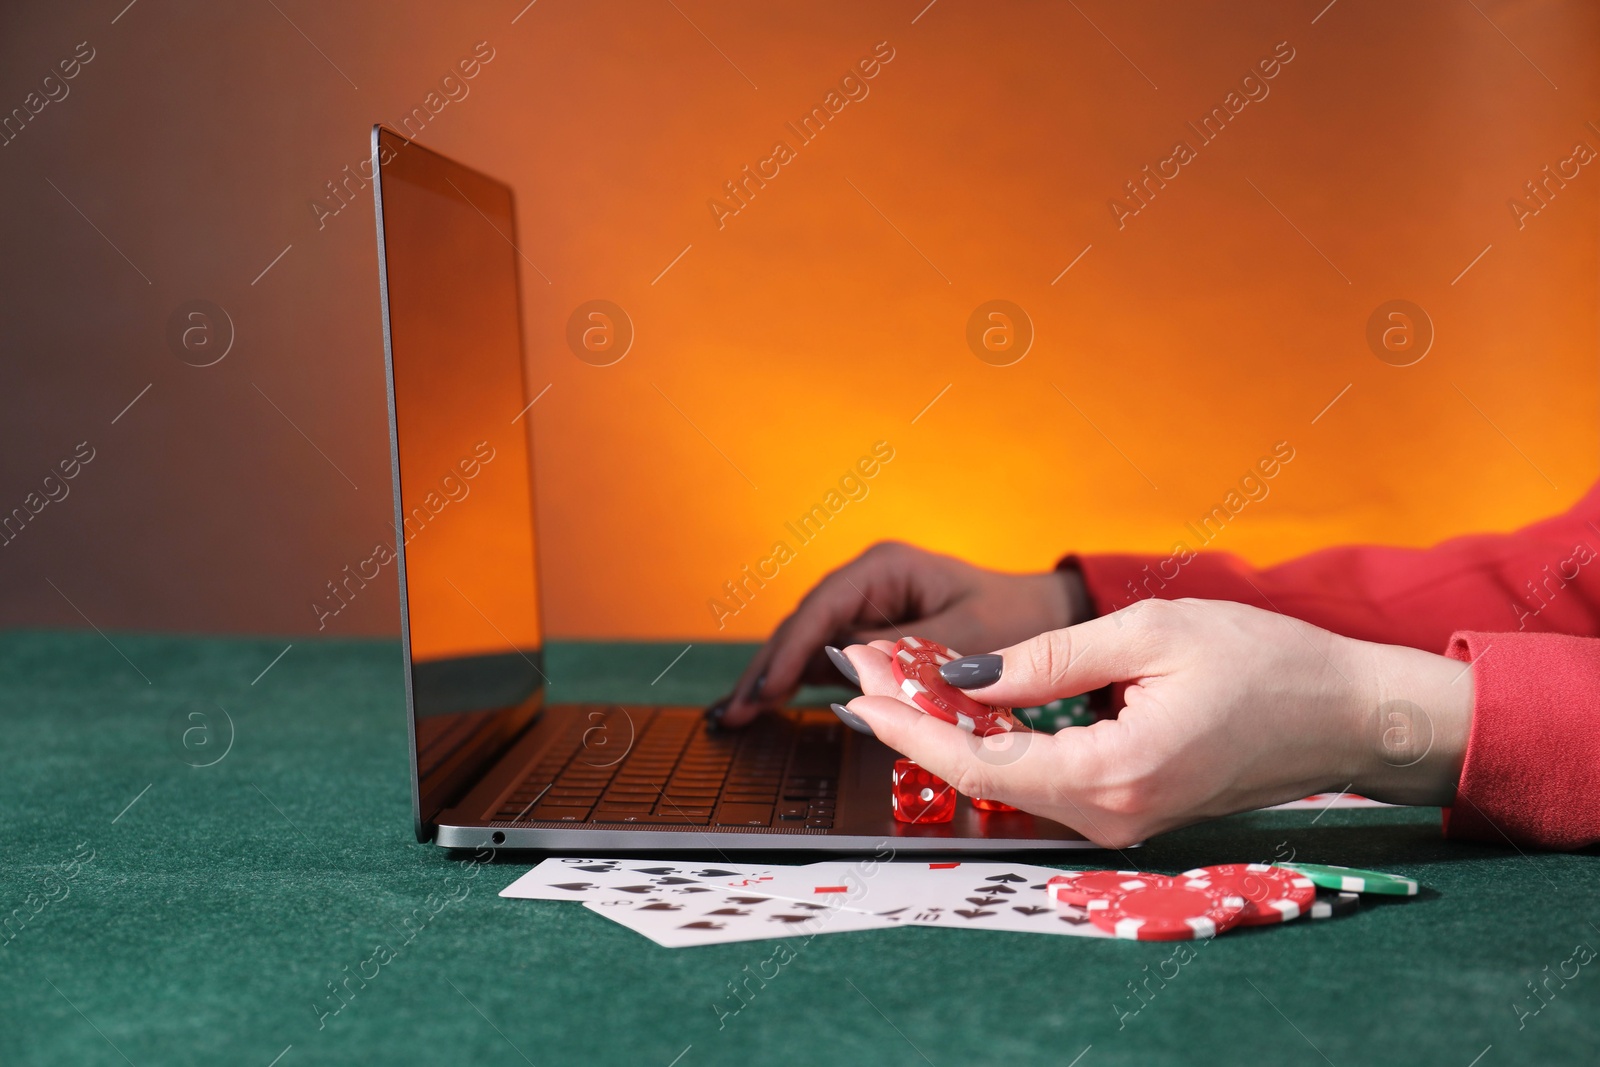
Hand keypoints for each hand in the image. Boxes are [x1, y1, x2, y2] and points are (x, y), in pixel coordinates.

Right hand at [712, 541, 1088, 726]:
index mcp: (885, 568)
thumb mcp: (968, 636)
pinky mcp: (873, 635)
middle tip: (734, 713)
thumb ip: (909, 655)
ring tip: (739, 715)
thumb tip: (849, 669)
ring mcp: (867, 608)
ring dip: (775, 677)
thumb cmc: (1016, 615)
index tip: (766, 690)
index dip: (788, 652)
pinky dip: (801, 681)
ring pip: (809, 644)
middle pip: (803, 626)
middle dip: (767, 668)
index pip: (822, 611)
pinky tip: (771, 705)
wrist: (1048, 613)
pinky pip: (829, 658)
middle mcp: (868, 585)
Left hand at [840, 598, 1473, 847]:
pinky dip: (1000, 743)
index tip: (858, 693)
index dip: (910, 727)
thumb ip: (1048, 661)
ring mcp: (1122, 822)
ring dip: (956, 733)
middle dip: (920, 726)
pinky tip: (970, 704)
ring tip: (904, 681)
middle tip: (869, 675)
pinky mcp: (1131, 810)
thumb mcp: (1150, 634)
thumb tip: (964, 676)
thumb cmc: (1266, 662)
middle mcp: (1111, 817)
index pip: (980, 762)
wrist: (1348, 714)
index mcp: (1113, 775)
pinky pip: (1047, 781)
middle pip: (986, 778)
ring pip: (1013, 782)